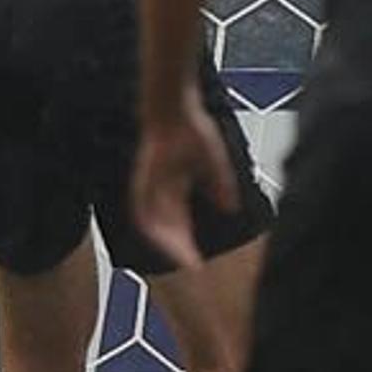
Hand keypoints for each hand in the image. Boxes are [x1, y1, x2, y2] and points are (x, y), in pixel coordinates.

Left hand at [131, 113, 234, 277]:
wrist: (174, 106)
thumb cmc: (191, 127)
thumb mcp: (213, 161)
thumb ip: (220, 185)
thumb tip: (230, 208)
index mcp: (174, 189)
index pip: (179, 224)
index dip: (187, 244)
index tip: (198, 262)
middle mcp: (159, 191)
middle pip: (165, 228)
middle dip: (177, 248)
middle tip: (191, 265)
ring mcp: (148, 185)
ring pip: (152, 222)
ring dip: (165, 240)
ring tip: (180, 255)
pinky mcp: (141, 177)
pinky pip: (141, 206)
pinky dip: (151, 223)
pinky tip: (160, 234)